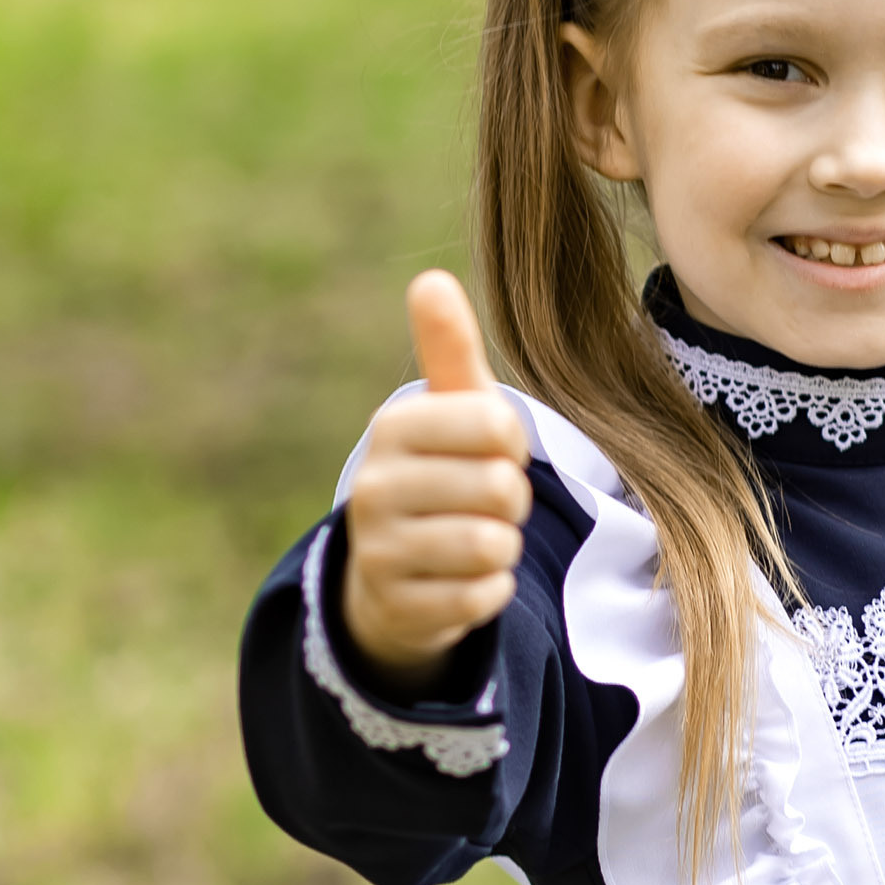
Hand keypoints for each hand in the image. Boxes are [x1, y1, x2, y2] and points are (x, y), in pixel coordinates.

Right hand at [340, 273, 532, 691]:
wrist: (390, 574)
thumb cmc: (437, 475)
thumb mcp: (445, 412)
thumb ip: (448, 351)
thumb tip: (430, 277)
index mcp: (393, 429)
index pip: (497, 424)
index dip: (510, 445)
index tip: (485, 454)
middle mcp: (374, 487)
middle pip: (499, 489)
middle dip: (509, 500)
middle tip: (482, 503)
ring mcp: (381, 551)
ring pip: (492, 544)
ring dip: (502, 546)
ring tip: (472, 538)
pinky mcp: (399, 608)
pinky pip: (484, 596)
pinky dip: (489, 591)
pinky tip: (461, 581)